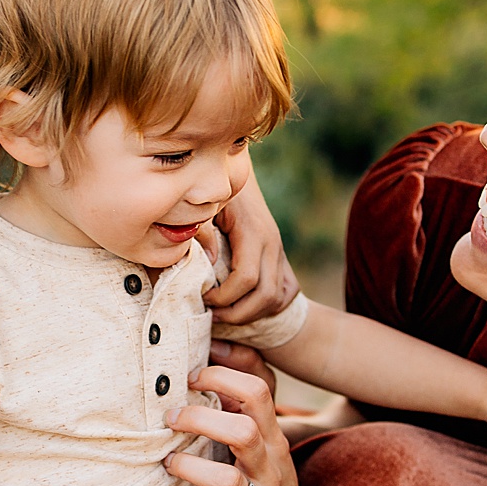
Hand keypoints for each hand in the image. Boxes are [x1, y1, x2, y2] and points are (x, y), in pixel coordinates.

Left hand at [159, 364, 329, 485]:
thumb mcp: (270, 456)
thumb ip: (246, 420)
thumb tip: (213, 374)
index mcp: (273, 446)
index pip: (258, 394)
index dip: (221, 377)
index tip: (190, 376)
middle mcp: (269, 473)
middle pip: (241, 432)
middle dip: (200, 419)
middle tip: (171, 418)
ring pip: (227, 481)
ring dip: (189, 468)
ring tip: (168, 464)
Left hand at [206, 173, 298, 324]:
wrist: (235, 173)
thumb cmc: (212, 192)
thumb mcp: (203, 207)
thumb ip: (202, 231)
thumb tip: (210, 264)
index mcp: (252, 233)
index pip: (247, 278)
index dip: (224, 297)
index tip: (203, 298)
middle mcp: (271, 243)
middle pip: (266, 295)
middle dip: (237, 313)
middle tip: (212, 313)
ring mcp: (278, 250)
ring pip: (277, 297)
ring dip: (252, 313)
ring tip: (224, 312)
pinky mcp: (279, 255)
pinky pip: (284, 290)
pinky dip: (267, 305)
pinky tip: (244, 304)